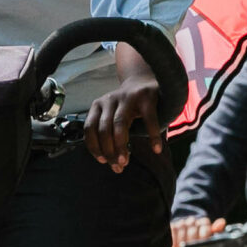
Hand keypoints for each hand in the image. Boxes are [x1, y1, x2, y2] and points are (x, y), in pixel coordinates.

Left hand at [85, 46, 162, 172]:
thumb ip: (111, 136)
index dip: (94, 146)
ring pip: (119, 124)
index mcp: (98, 106)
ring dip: (120, 146)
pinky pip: (149, 120)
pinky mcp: (146, 97)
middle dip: (109, 150)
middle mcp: (110, 100)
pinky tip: (156, 149)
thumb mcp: (114, 116)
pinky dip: (152, 136)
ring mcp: (128, 97)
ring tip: (126, 161)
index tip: (102, 161)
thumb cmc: (129, 106)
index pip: (90, 128)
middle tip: (118, 166)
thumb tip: (115, 166)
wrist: (146, 80)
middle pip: (103, 129)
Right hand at [169, 213, 224, 246]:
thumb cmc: (204, 237)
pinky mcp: (172, 228)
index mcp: (204, 222)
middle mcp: (192, 220)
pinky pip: (172, 243)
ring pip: (180, 242)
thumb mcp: (213, 236)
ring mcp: (181, 223)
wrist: (190, 229)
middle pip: (191, 237)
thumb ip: (218, 230)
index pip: (204, 233)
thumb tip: (222, 222)